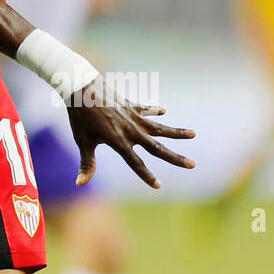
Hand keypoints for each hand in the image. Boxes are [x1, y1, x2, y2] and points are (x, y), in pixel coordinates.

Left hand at [65, 78, 194, 188]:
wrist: (82, 88)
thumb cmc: (80, 117)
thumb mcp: (83, 140)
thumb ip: (87, 163)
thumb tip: (79, 184)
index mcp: (119, 141)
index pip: (136, 163)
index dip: (146, 175)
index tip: (159, 185)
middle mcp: (131, 130)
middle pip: (157, 148)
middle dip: (175, 158)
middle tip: (193, 164)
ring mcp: (133, 117)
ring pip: (160, 127)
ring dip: (176, 132)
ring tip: (193, 134)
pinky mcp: (131, 105)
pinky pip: (146, 109)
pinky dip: (155, 109)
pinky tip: (164, 110)